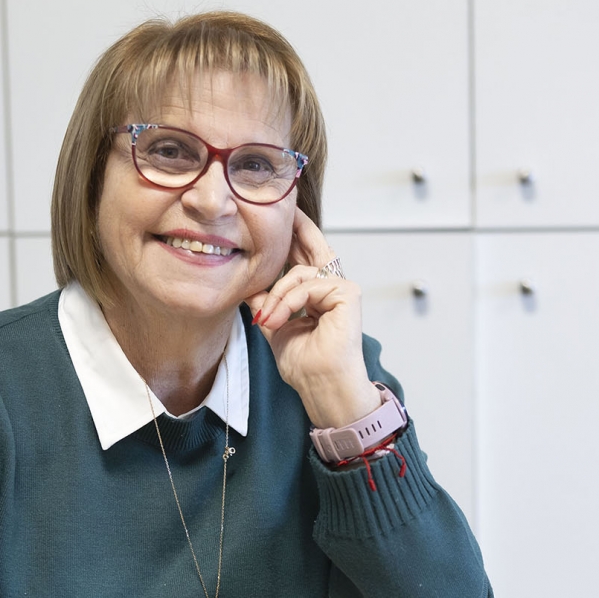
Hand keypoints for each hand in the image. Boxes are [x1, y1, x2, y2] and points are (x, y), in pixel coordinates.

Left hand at [244, 208, 378, 427]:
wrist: (320, 385)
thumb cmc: (304, 364)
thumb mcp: (275, 325)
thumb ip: (267, 303)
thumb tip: (249, 286)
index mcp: (318, 294)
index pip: (305, 258)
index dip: (293, 237)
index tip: (279, 219)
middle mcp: (333, 287)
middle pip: (313, 249)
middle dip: (294, 231)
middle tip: (281, 213)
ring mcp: (342, 289)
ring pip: (301, 273)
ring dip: (277, 295)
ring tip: (267, 319)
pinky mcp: (348, 293)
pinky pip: (309, 284)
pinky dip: (290, 300)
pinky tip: (279, 319)